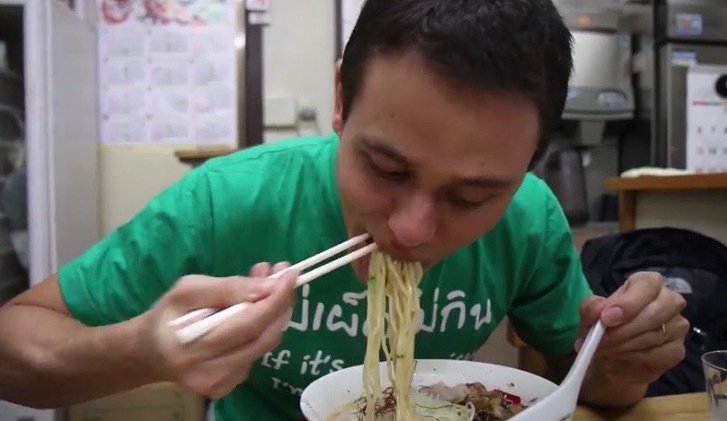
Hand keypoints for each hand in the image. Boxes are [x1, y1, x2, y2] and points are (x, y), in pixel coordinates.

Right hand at [140, 262, 296, 397]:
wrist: (150, 353)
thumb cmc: (167, 316)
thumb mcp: (186, 290)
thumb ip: (226, 288)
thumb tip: (267, 286)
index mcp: (191, 347)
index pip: (246, 325)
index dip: (273, 300)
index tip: (290, 275)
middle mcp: (208, 373)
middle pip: (262, 338)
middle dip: (280, 304)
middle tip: (284, 275)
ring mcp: (220, 384)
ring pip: (263, 345)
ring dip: (274, 313)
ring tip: (268, 284)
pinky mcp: (229, 387)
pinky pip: (256, 353)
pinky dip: (263, 328)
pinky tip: (255, 308)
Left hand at [576, 271, 689, 384]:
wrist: (611, 359)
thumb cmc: (604, 329)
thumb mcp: (590, 316)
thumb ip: (592, 308)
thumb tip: (598, 312)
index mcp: (646, 284)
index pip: (648, 283)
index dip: (628, 302)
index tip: (607, 318)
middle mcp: (668, 300)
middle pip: (657, 310)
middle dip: (625, 328)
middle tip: (602, 339)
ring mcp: (677, 325)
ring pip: (657, 334)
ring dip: (626, 344)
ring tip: (606, 348)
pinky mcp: (678, 349)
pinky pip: (662, 354)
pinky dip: (637, 357)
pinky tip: (623, 356)